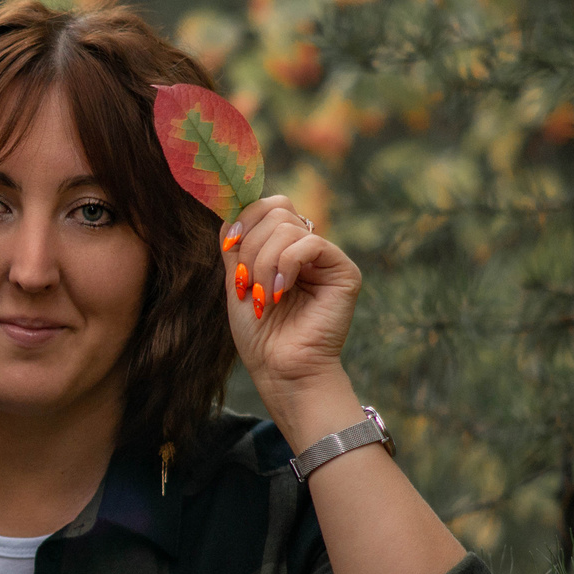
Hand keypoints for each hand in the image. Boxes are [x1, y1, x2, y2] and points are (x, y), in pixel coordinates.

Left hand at [225, 193, 357, 407]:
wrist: (279, 368)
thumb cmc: (258, 332)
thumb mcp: (236, 280)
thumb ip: (236, 243)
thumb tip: (230, 207)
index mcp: (281, 247)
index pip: (266, 205)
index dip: (244, 218)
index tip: (229, 246)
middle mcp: (306, 247)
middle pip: (276, 209)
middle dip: (251, 246)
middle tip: (247, 282)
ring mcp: (326, 258)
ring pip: (288, 227)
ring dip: (264, 263)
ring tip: (265, 295)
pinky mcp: (344, 270)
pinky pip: (310, 244)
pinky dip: (287, 265)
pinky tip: (282, 291)